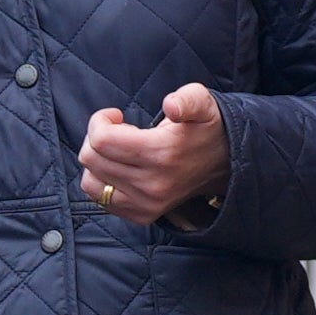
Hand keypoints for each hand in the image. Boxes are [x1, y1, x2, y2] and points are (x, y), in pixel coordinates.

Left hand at [79, 83, 229, 226]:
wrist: (225, 163)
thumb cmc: (205, 127)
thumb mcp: (202, 102)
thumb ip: (187, 99)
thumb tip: (172, 106)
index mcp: (162, 153)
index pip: (101, 140)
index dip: (100, 121)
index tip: (116, 115)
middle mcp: (152, 183)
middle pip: (91, 158)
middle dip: (97, 137)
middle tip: (119, 131)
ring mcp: (146, 203)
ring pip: (90, 181)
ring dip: (97, 161)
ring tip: (118, 151)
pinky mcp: (142, 215)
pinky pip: (101, 199)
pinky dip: (100, 181)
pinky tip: (118, 168)